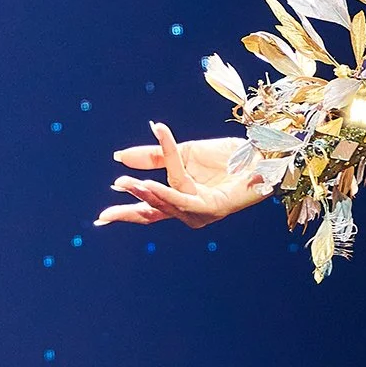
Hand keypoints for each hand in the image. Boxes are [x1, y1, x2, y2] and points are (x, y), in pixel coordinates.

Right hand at [96, 120, 271, 229]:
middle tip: (103, 216)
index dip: (128, 208)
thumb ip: (154, 155)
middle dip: (129, 212)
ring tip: (125, 183)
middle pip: (154, 214)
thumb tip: (119, 156)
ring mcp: (202, 212)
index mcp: (181, 198)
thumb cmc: (228, 155)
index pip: (149, 208)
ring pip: (167, 204)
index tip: (105, 209)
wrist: (262, 150)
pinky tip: (149, 184)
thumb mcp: (184, 152)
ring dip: (145, 193)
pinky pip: (184, 196)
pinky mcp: (213, 208)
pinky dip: (165, 189)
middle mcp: (190, 210)